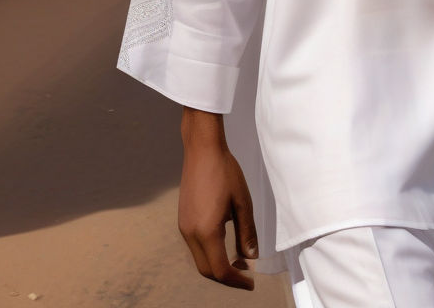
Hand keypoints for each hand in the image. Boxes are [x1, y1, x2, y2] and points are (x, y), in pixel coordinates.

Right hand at [178, 108, 257, 289]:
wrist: (202, 151)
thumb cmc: (225, 172)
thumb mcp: (242, 202)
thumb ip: (247, 232)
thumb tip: (251, 256)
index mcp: (206, 231)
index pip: (220, 269)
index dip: (236, 280)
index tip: (250, 283)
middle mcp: (190, 234)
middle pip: (206, 269)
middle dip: (226, 276)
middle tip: (246, 273)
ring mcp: (183, 227)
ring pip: (199, 259)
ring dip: (217, 264)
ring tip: (238, 259)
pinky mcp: (183, 220)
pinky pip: (195, 246)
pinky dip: (210, 252)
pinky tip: (224, 242)